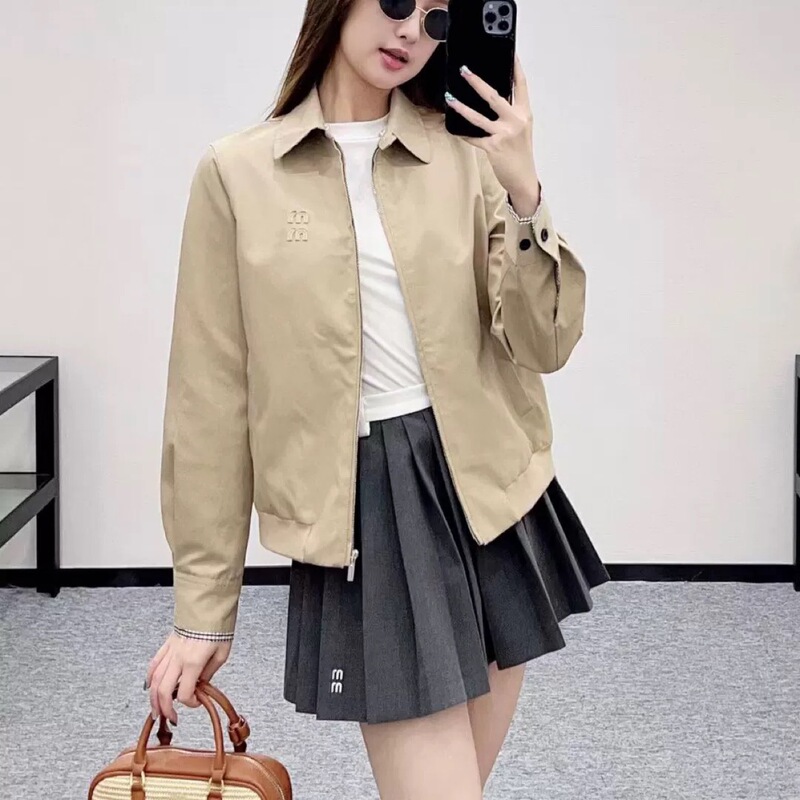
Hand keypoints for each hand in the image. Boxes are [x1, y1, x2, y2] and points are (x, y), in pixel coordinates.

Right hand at [145, 631, 230, 724]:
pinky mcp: (167, 644)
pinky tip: (149, 687)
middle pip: (164, 690)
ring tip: (156, 710)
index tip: (197, 703)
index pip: (186, 692)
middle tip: (170, 717)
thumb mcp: (222, 653)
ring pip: (155, 680)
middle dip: (165, 708)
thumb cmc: (218, 627)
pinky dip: (149, 678)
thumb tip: (201, 685)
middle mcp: (178, 658)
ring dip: (153, 698)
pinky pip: (154, 664)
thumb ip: (209, 672)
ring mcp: (170, 651)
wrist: (208, 605)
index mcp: (194, 662)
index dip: (190, 703)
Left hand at [445, 54, 538, 202]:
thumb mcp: (521, 129)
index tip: (509, 51)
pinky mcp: (493, 148)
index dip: (515, 67)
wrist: (524, 178)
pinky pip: (473, 138)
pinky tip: (452, 128)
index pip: (521, 85)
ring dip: (461, 106)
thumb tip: (491, 98)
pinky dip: (462, 133)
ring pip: (478, 117)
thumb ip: (510, 113)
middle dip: (477, 82)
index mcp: (524, 114)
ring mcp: (504, 134)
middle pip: (495, 96)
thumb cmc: (521, 153)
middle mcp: (515, 121)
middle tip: (464, 70)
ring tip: (449, 97)